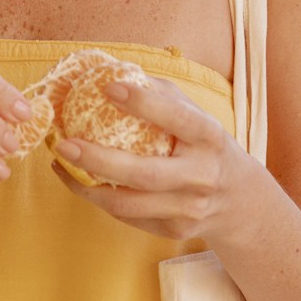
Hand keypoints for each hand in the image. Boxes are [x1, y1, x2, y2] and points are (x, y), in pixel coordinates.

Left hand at [53, 77, 255, 242]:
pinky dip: (98, 198)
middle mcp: (202, 176)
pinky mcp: (175, 231)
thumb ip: (160, 94)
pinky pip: (128, 217)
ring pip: (128, 204)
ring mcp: (189, 209)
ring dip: (87, 185)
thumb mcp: (197, 116)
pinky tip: (79, 179)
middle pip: (144, 174)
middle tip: (64, 142)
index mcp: (210, 138)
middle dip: (99, 159)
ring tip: (61, 162)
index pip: (178, 119)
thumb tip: (109, 70)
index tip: (109, 88)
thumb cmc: (205, 146)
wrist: (240, 202)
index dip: (144, 104)